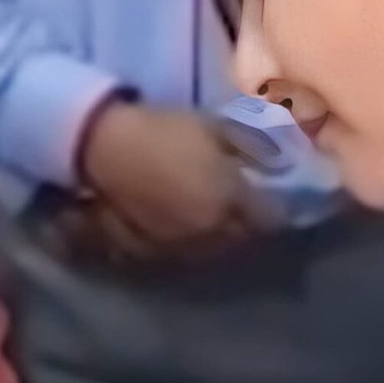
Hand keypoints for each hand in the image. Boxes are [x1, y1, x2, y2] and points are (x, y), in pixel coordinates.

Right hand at [77, 101, 261, 257]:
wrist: (107, 151)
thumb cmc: (163, 132)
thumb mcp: (214, 128)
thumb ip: (249, 150)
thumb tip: (276, 164)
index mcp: (231, 200)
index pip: (269, 219)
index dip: (271, 208)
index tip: (266, 195)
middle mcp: (212, 231)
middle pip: (243, 238)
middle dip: (246, 223)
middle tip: (239, 204)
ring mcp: (183, 246)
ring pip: (215, 250)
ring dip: (218, 236)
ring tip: (210, 215)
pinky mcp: (156, 254)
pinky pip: (185, 254)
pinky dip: (190, 243)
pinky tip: (182, 225)